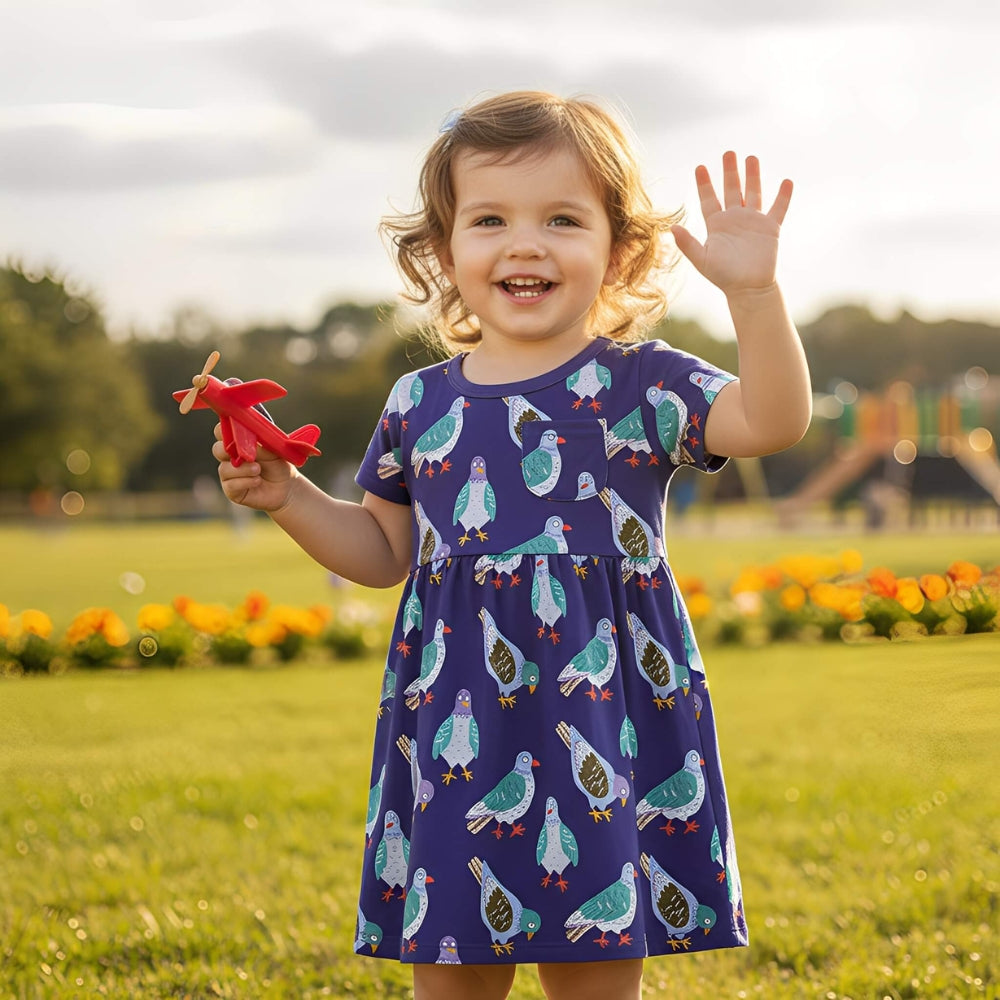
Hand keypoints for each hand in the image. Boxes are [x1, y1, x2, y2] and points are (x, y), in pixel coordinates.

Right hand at [213, 423, 295, 510]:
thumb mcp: (274, 453)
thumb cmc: (279, 466)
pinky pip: (231, 484)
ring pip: (224, 468)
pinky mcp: (232, 490)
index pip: (222, 432)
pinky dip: (245, 481)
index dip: (225, 430)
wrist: (286, 489)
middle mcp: (230, 457)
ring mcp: (229, 474)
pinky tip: (257, 481)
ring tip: (258, 470)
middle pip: (217, 449)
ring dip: (243, 469)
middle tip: (246, 454)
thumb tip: (251, 441)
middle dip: (229, 450)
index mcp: (238, 442)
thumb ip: (261, 446)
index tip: (236, 431)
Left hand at [671, 152, 792, 298]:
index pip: (709, 199)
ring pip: (754, 193)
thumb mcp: (702, 259)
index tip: (700, 167)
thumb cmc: (724, 277)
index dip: (704, 183)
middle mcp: (734, 219)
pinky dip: (783, 196)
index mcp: (717, 225)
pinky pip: (778, 208)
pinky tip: (786, 182)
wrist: (748, 289)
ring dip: (753, 176)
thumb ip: (687, 243)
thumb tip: (671, 228)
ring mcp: (753, 222)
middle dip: (730, 171)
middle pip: (732, 190)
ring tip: (751, 157)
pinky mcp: (770, 228)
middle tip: (729, 153)